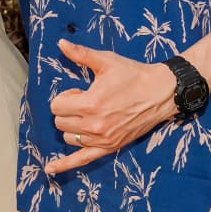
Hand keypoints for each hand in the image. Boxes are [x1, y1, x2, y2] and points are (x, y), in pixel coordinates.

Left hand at [45, 40, 178, 174]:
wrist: (160, 92)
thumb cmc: (133, 75)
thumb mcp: (106, 61)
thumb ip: (80, 54)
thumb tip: (60, 43)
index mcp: (90, 104)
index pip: (57, 106)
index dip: (66, 96)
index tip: (80, 90)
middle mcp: (94, 125)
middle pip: (60, 122)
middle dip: (68, 110)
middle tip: (86, 100)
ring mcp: (102, 139)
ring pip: (68, 138)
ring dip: (72, 127)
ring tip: (90, 115)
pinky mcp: (110, 147)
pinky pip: (82, 160)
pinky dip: (64, 165)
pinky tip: (50, 168)